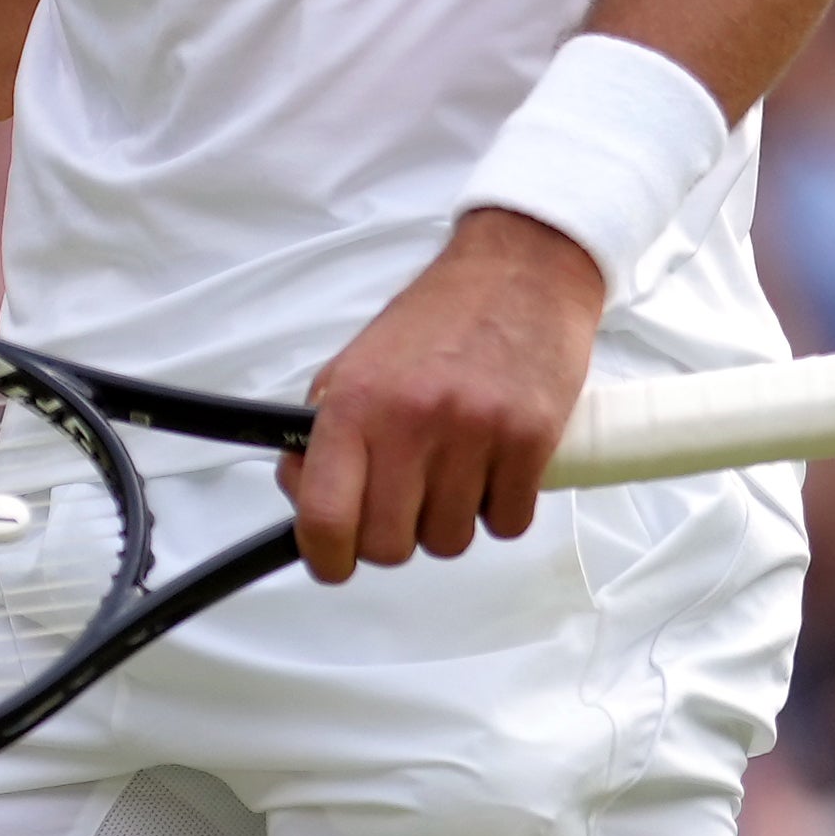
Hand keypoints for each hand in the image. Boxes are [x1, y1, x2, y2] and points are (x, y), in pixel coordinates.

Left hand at [284, 212, 601, 578]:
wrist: (520, 273)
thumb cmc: (437, 321)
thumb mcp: (356, 365)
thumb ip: (323, 435)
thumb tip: (303, 498)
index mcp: (355, 402)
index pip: (325, 516)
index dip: (326, 558)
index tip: (333, 562)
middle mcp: (410, 421)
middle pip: (390, 546)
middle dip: (394, 537)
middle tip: (404, 502)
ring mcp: (474, 433)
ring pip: (449, 541)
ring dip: (449, 520)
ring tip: (454, 469)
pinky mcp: (530, 441)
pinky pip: (507, 523)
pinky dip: (500, 509)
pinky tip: (494, 467)